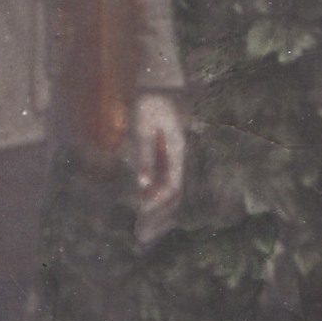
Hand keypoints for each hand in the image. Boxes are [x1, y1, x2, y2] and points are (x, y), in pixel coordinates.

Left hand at [125, 92, 185, 239]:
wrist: (157, 80)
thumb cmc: (147, 98)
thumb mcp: (142, 124)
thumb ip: (145, 153)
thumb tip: (143, 186)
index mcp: (177, 150)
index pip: (172, 187)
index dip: (159, 206)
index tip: (143, 220)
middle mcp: (179, 156)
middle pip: (174, 195)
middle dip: (160, 218)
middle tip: (142, 240)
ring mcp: (175, 156)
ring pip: (172, 192)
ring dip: (159, 212)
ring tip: (143, 233)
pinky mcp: (168, 155)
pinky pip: (166, 182)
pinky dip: (155, 199)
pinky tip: (144, 208)